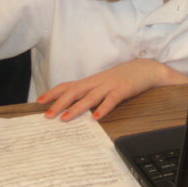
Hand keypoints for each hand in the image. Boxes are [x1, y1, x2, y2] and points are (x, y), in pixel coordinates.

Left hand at [37, 59, 187, 121]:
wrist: (147, 68)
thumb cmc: (125, 78)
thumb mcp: (106, 83)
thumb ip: (93, 91)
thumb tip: (76, 104)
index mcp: (93, 81)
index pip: (69, 85)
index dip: (54, 92)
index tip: (39, 101)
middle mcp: (98, 81)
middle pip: (75, 91)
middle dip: (59, 102)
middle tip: (47, 115)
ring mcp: (111, 85)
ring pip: (90, 96)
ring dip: (77, 108)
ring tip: (65, 118)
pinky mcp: (124, 89)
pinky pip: (112, 99)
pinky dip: (104, 108)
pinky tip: (97, 117)